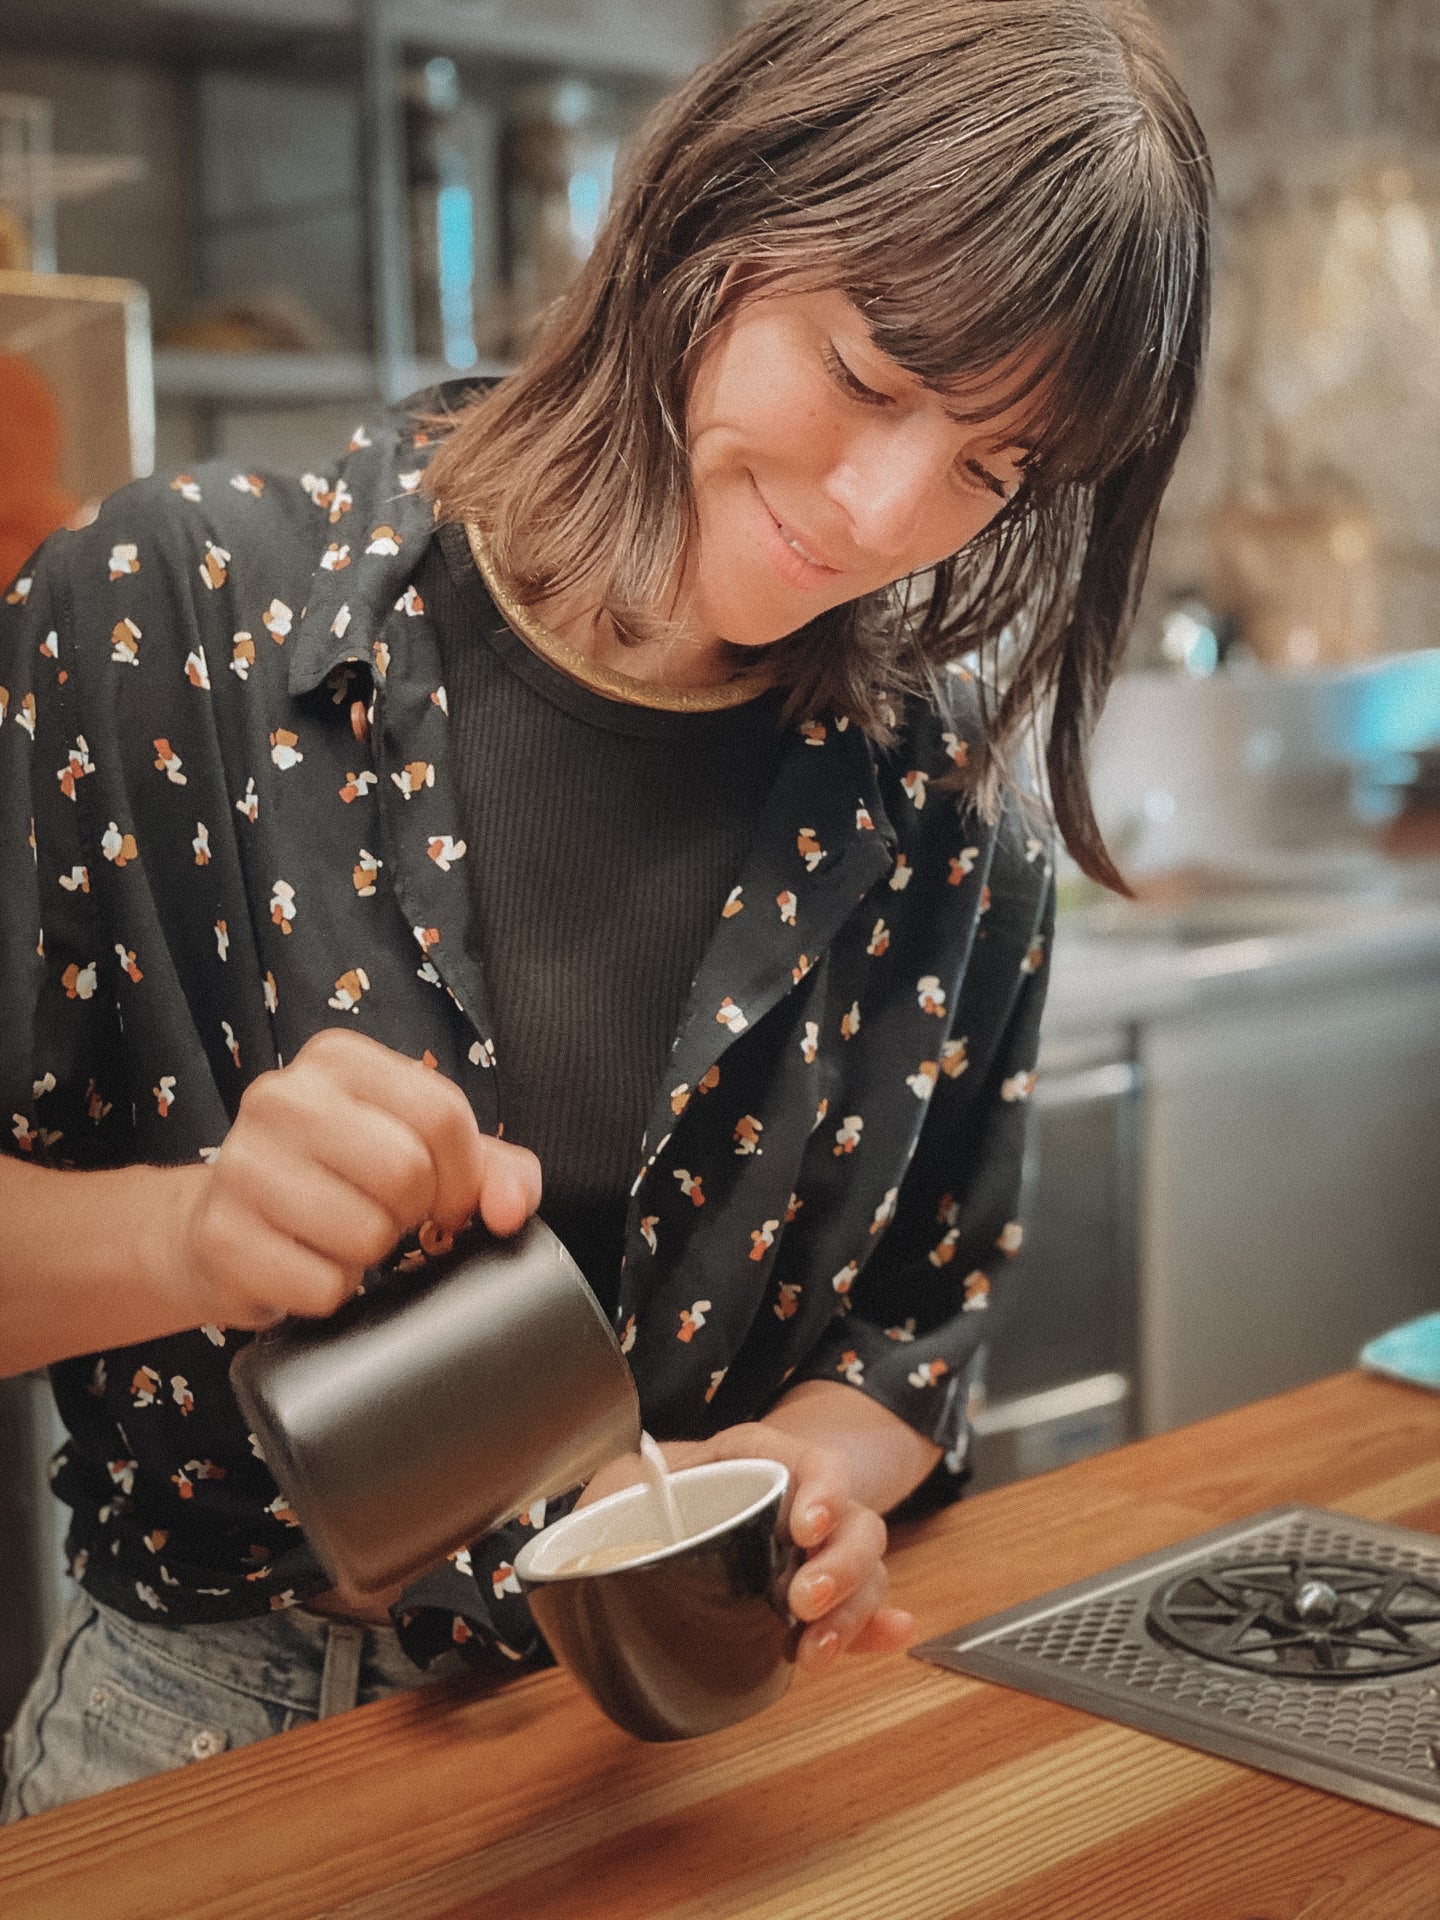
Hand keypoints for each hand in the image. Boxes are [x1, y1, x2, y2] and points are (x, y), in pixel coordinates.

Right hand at [156, 1028, 540, 1330]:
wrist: (223, 1225)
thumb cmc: (338, 1180)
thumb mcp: (418, 1150)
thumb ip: (492, 1167)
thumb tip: (512, 1209)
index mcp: (338, 1059)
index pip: (442, 1115)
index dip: (464, 1176)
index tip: (448, 1200)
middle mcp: (282, 1097)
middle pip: (408, 1172)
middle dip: (416, 1213)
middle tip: (389, 1218)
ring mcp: (241, 1165)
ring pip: (368, 1234)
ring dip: (370, 1255)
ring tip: (340, 1237)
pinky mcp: (220, 1236)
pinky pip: (323, 1287)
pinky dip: (330, 1293)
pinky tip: (306, 1265)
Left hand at [579, 1422, 914, 1671]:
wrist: (638, 1531)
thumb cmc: (633, 1503)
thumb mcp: (617, 1490)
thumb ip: (615, 1504)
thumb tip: (610, 1536)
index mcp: (753, 1461)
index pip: (808, 1459)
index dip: (821, 1487)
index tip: (805, 1527)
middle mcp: (793, 1502)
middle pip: (852, 1519)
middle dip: (842, 1565)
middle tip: (804, 1602)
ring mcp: (809, 1552)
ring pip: (865, 1568)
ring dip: (855, 1610)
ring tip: (815, 1650)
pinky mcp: (812, 1599)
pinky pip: (859, 1610)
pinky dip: (876, 1626)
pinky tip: (891, 1635)